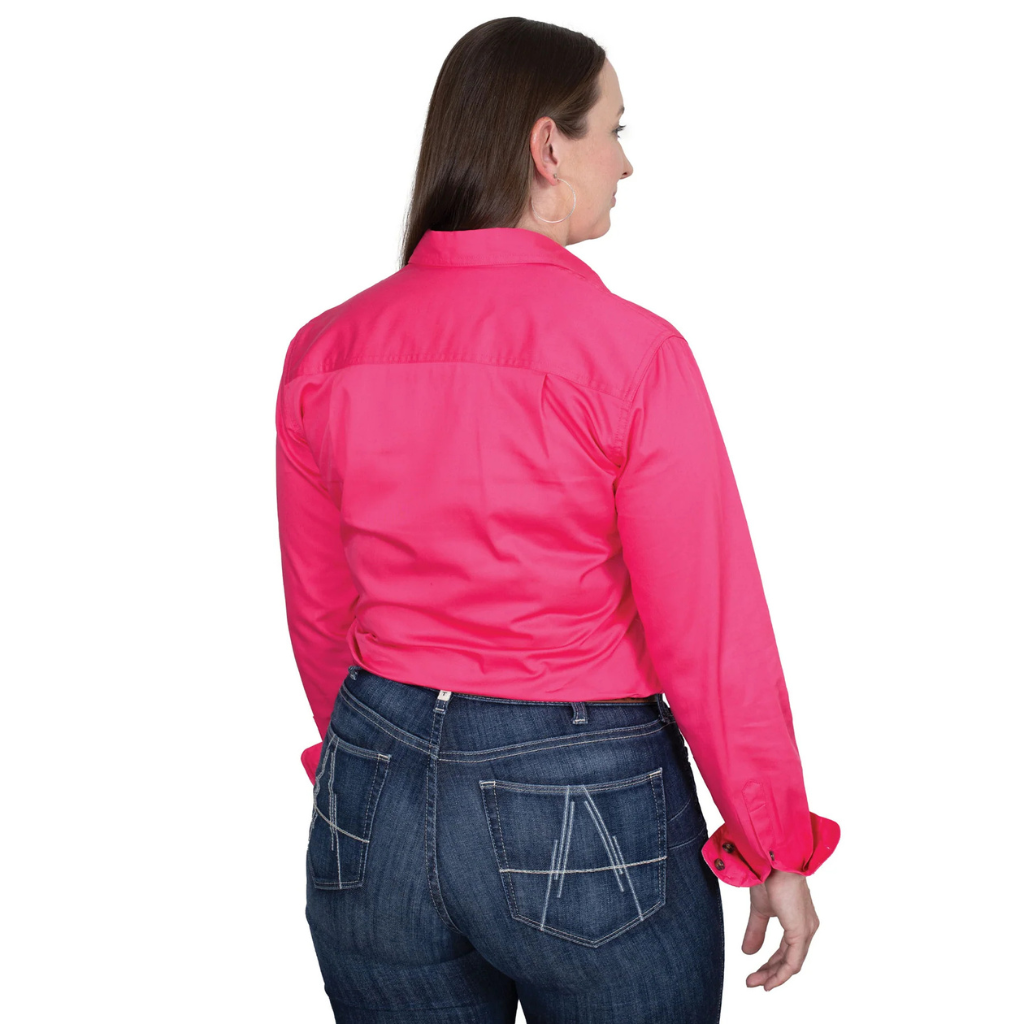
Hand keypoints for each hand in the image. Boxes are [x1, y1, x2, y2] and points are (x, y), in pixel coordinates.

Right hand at [742, 869, 819, 990]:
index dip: (771, 965)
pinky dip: (781, 974)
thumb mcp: (760, 909)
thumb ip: (756, 930)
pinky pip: (792, 962)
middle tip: (752, 982)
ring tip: (755, 983)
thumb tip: (748, 952)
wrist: (771, 861)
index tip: (755, 974)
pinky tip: (769, 982)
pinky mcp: (800, 931)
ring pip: (791, 963)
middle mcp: (806, 927)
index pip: (787, 951)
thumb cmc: (768, 876)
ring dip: (773, 976)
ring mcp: (805, 930)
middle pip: (790, 960)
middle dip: (770, 973)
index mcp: (798, 920)